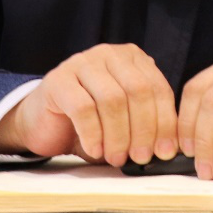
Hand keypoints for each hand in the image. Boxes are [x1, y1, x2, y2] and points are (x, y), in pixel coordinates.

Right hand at [0, 43, 177, 166]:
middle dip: (143, 129)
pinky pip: (83, 108)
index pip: (157, 87)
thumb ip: (145, 123)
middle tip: (140, 157)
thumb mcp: (124, 118)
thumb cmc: (90, 121)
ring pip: (112, 99)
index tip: (166, 152)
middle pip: (137, 90)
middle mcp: (109, 54)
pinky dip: (93, 134)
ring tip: (116, 158)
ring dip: (118, 135)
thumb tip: (168, 148)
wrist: (44, 120)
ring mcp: (82, 63)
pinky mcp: (59, 80)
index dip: (165, 121)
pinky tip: (95, 150)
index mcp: (132, 58)